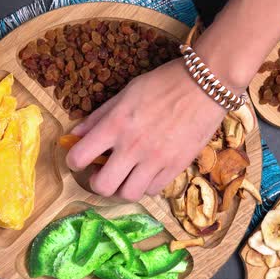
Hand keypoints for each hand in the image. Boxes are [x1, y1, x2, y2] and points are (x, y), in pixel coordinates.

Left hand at [65, 58, 230, 200]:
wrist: (205, 85)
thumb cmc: (162, 84)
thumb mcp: (125, 93)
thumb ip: (99, 116)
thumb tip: (77, 134)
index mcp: (115, 124)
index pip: (80, 157)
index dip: (74, 162)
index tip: (81, 159)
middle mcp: (132, 146)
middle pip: (102, 186)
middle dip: (98, 182)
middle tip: (104, 172)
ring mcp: (155, 160)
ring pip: (128, 194)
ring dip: (123, 187)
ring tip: (127, 174)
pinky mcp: (176, 167)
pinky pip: (152, 190)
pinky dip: (145, 185)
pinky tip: (147, 171)